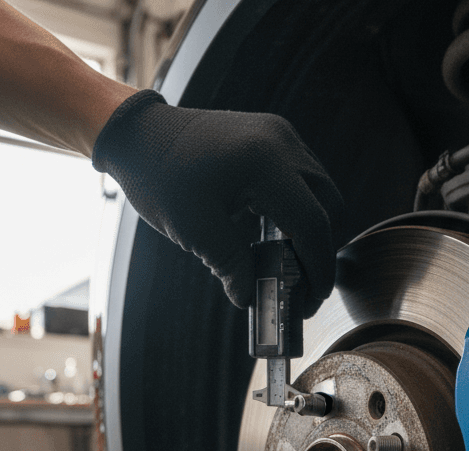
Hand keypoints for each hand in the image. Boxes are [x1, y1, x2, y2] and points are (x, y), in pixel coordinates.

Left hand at [93, 91, 343, 315]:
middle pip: (329, 206)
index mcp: (265, 164)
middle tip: (304, 287)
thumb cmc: (160, 178)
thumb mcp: (194, 230)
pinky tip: (279, 236)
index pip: (313, 223)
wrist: (139, 134)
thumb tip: (250, 298)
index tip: (313, 298)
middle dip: (321, 251)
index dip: (319, 267)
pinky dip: (300, 209)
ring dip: (313, 230)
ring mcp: (281, 135)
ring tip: (291, 265)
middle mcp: (282, 143)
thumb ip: (231, 267)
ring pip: (321, 191)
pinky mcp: (274, 136)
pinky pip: (304, 178)